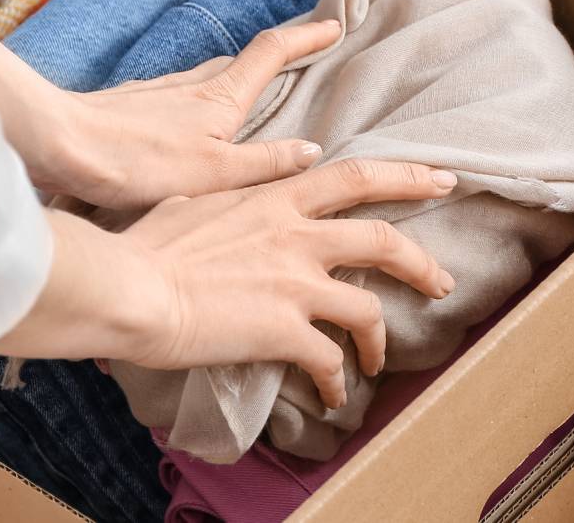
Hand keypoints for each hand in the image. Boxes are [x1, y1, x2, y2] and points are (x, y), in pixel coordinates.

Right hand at [0, 159, 457, 407]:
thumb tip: (214, 200)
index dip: (404, 177)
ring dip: (381, 337)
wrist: (129, 287)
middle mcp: (297, 234)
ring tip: (380, 359)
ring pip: (369, 307)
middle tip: (444, 281)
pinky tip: (334, 396)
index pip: (355, 177)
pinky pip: (331, 360)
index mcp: (275, 198)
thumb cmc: (144, 246)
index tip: (438, 180)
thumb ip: (226, 200)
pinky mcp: (285, 329)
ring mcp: (296, 282)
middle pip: (384, 238)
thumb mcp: (194, 202)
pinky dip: (339, 381)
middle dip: (422, 262)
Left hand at [27, 21, 344, 212]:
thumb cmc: (136, 162)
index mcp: (220, 99)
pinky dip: (194, 100)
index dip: (306, 37)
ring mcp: (155, 93)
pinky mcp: (127, 107)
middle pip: (240, 60)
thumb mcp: (215, 174)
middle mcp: (190, 86)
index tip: (334, 25)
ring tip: (247, 92)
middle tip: (298, 56)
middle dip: (274, 55)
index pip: (273, 54)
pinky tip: (183, 122)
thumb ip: (266, 163)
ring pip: (205, 77)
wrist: (57, 145)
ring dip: (232, 77)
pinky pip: (174, 96)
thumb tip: (312, 151)